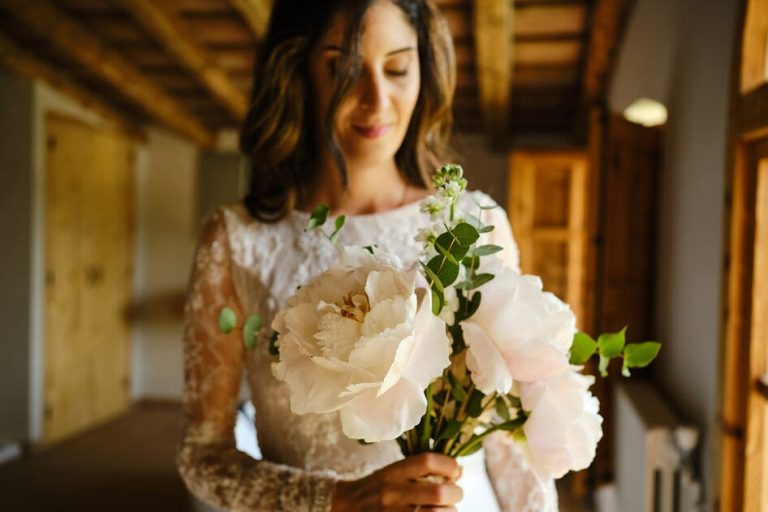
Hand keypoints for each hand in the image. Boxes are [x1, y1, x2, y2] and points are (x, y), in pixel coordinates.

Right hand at [330, 452, 462, 510]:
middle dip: (456, 493)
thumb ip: (420, 471)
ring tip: (447, 509)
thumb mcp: (391, 474)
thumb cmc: (373, 491)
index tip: (456, 471)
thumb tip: (459, 471)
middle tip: (455, 493)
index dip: (449, 465)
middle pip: (438, 492)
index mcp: (393, 473)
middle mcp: (393, 493)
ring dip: (450, 511)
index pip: (427, 461)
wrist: (342, 509)